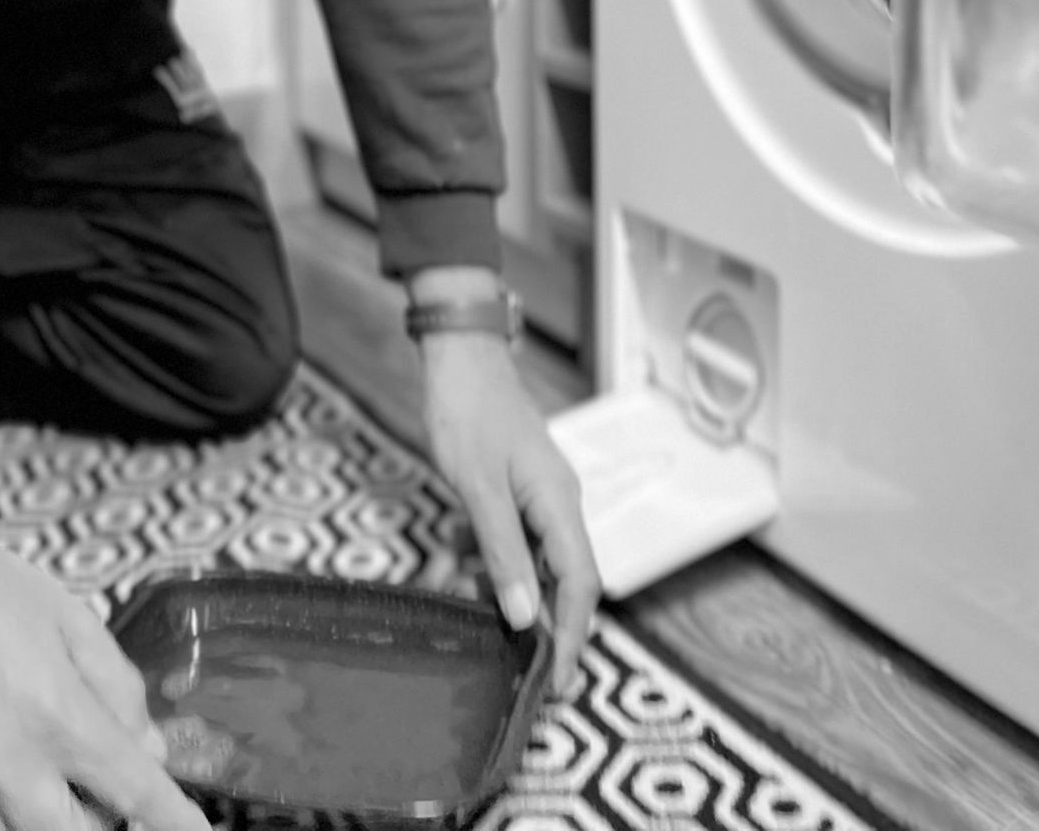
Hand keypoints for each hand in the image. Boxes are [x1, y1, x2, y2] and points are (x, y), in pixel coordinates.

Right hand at [0, 465, 210, 830]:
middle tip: (103, 781)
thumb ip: (121, 691)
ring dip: (54, 822)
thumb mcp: (77, 624)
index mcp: (60, 716)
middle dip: (105, 820)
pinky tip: (7, 772)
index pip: (134, 792)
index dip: (175, 822)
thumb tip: (150, 751)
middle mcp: (11, 767)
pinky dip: (5, 818)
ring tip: (51, 772)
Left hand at [415, 330, 598, 698]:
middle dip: (547, 629)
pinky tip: (458, 571)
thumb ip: (502, 551)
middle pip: (564, 581)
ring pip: (534, 564)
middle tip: (525, 678)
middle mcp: (558, 503)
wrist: (459, 355)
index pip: (580, 585)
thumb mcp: (478, 486)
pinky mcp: (516, 491)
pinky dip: (489, 563)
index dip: (571, 637)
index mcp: (559, 503)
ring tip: (480, 626)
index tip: (557, 683)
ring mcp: (538, 496)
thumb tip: (523, 617)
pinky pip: (511, 541)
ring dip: (508, 595)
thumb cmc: (469, 411)